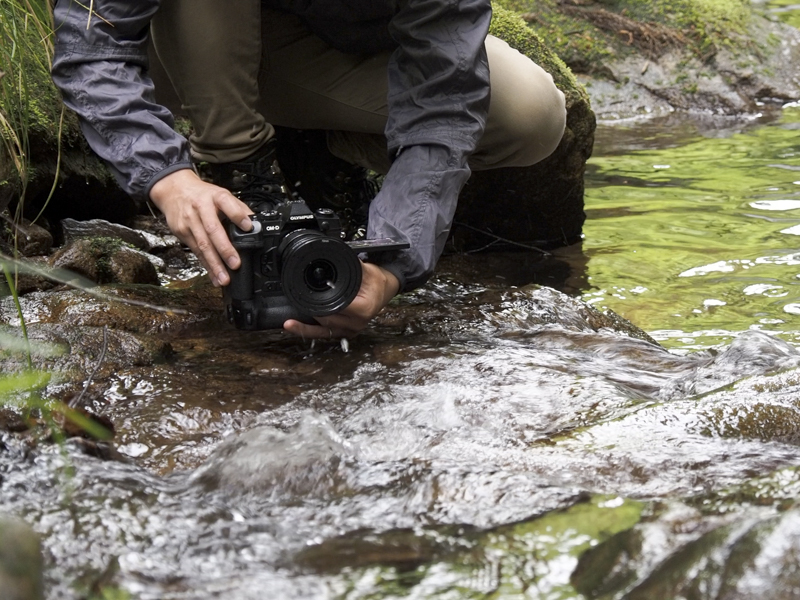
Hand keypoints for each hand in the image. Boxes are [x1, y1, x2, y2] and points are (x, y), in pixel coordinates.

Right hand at [149, 168, 252, 286]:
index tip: (248, 227)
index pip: (227, 203)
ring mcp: (189, 221)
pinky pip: (196, 252)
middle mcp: (201, 208)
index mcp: (215, 196)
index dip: (237, 215)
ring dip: (214, 264)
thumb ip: (238, 208)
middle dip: (224, 249)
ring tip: (224, 278)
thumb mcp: (221, 194)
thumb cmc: (202, 195)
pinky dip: (206, 266)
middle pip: (212, 230)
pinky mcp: (182, 232)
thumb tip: (255, 224)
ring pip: (202, 245)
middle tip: (235, 264)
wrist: (174, 190)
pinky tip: (214, 276)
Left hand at [283, 262, 399, 338]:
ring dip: (306, 327)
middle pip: (327, 320)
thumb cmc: (378, 282)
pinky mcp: (345, 332)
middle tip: (295, 304)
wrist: (385, 290)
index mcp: (363, 309)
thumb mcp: (367, 270)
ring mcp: (351, 330)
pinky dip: (310, 332)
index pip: (336, 307)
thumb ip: (351, 266)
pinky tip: (296, 329)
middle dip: (311, 312)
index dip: (321, 302)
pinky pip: (325, 335)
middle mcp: (356, 323)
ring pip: (324, 332)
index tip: (308, 295)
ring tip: (289, 324)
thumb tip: (336, 255)